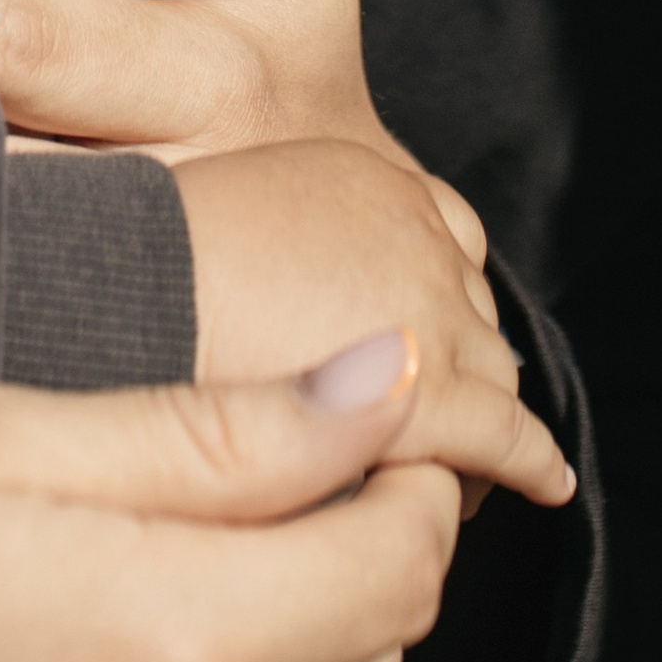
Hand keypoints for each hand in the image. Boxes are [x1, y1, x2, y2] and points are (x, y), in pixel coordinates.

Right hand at [171, 138, 572, 512]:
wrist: (116, 295)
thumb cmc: (131, 262)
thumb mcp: (214, 198)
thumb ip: (270, 236)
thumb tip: (271, 281)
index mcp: (362, 178)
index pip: (439, 232)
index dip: (433, 293)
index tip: (418, 333)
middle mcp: (411, 230)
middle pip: (467, 306)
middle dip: (457, 361)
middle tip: (432, 415)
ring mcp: (428, 306)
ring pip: (491, 372)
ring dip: (484, 420)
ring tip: (470, 469)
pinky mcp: (428, 390)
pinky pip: (501, 433)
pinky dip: (530, 458)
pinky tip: (544, 483)